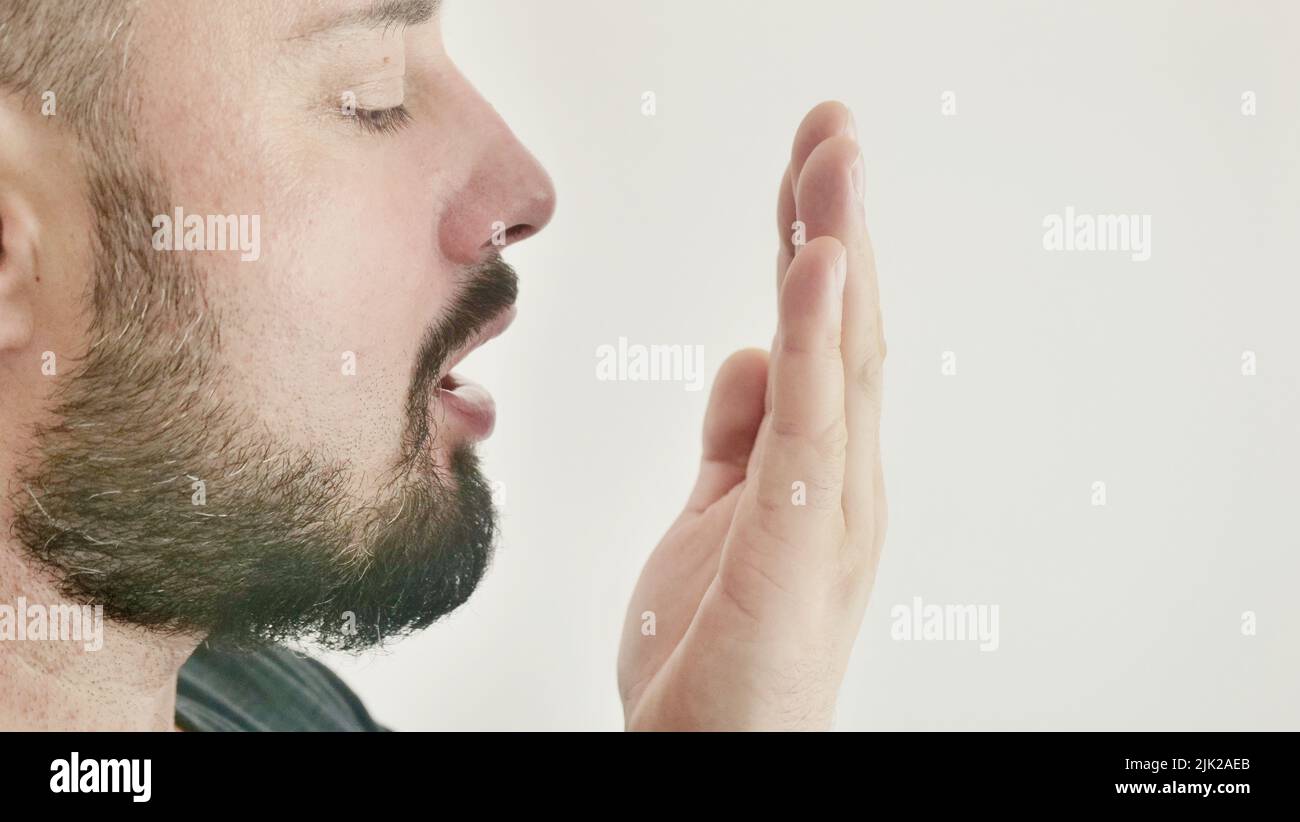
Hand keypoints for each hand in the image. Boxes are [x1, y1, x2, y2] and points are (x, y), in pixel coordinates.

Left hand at [618, 102, 886, 729]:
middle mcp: (840, 478)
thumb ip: (740, 436)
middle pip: (844, 326)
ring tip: (834, 157)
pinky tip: (816, 262)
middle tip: (833, 125)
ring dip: (837, 246)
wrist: (708, 763)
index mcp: (818, 468)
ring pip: (841, 354)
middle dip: (836, 218)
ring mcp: (828, 509)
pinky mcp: (794, 541)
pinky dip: (816, 335)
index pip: (820, 333)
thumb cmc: (715, 650)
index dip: (814, 242)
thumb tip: (752, 350)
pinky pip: (807, 420)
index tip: (808, 163)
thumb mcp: (714, 517)